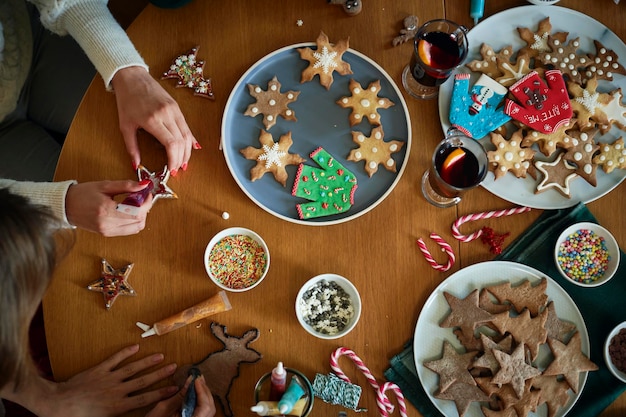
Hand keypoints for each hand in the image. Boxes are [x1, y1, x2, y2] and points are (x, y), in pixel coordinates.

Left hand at [2, 345, 178, 416]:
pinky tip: (135, 347)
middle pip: (143, 381)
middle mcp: (118, 390)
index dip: (161, 393)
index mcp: (119, 406)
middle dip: (160, 374)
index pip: (146, 398)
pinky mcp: (99, 370)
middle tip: (174, 366)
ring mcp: (109, 378)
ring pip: (132, 368)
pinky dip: (124, 353)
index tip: (174, 388)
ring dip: (147, 362)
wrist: (59, 405)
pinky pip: (114, 360)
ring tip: (160, 356)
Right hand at [65, 180, 152, 236]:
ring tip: (134, 204)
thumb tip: (143, 186)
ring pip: (136, 228)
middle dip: (145, 208)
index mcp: (106, 211)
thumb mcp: (104, 185)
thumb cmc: (81, 194)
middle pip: (139, 221)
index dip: (146, 202)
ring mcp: (107, 231)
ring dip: (140, 216)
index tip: (146, 193)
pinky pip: (129, 230)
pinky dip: (133, 221)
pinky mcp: (107, 234)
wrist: (65, 206)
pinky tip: (128, 211)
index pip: (136, 212)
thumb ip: (126, 185)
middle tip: (141, 197)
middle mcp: (107, 224)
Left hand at [111, 66, 199, 174]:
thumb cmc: (127, 100)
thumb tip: (136, 165)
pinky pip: (187, 126)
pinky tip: (192, 148)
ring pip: (187, 135)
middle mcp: (166, 114)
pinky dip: (190, 139)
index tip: (171, 170)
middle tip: (178, 169)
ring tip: (184, 162)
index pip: (171, 144)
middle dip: (182, 158)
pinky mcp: (177, 107)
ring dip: (188, 151)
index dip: (174, 160)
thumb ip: (132, 148)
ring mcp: (174, 110)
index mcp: (152, 120)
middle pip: (182, 142)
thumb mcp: (125, 126)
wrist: (132, 77)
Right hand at [146, 374, 215, 416]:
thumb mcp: (163, 408)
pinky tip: (195, 391)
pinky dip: (201, 400)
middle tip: (198, 378)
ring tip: (197, 382)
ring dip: (204, 394)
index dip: (203, 391)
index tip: (197, 379)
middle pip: (210, 407)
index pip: (205, 407)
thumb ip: (179, 396)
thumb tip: (190, 381)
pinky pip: (203, 411)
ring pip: (209, 409)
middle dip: (205, 391)